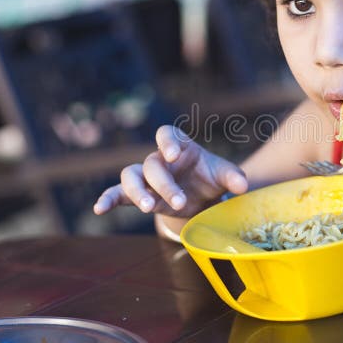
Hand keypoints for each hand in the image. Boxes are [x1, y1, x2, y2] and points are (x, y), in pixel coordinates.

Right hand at [93, 125, 247, 216]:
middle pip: (153, 165)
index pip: (167, 133)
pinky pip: (117, 193)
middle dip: (165, 184)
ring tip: (150, 208)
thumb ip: (233, 177)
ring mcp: (145, 177)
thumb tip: (243, 186)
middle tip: (181, 201)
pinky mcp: (137, 195)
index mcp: (179, 147)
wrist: (200, 198)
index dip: (167, 142)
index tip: (174, 155)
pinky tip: (99, 209)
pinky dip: (107, 199)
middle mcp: (159, 159)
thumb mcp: (223, 176)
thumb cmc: (209, 179)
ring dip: (138, 192)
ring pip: (131, 176)